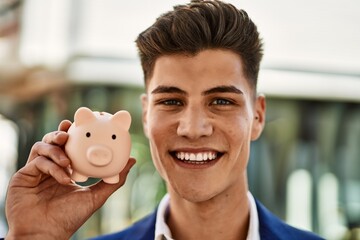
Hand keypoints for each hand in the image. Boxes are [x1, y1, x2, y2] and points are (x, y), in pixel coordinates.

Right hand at [5, 120, 135, 239]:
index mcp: (64, 170)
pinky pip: (37, 161)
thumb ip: (114, 180)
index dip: (72, 134)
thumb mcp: (96, 196)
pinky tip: (64, 177)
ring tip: (68, 161)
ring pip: (41, 147)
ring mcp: (35, 172)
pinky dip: (52, 166)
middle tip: (68, 132)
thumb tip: (132, 160)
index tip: (81, 125)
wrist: (46, 234)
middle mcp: (49, 168)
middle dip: (60, 134)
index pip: (67, 147)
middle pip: (51, 142)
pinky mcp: (24, 176)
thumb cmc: (70, 218)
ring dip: (56, 150)